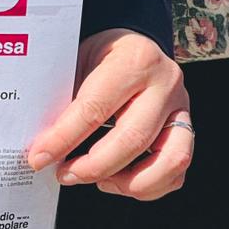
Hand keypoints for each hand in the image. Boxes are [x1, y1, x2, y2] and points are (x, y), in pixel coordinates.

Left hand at [27, 29, 191, 199]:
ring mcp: (182, 107)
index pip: (96, 107)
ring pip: (168, 161)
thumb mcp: (82, 58)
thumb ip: (69, 95)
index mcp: (134, 59)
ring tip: (97, 181)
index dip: (64, 138)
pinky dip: (149, 186)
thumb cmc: (104, 53)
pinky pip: (177, 171)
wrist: (136, 42)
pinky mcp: (188, 128)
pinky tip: (120, 181)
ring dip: (128, 183)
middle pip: (132, 139)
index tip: (40, 156)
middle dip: (93, 166)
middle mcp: (165, 83)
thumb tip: (44, 141)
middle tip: (65, 174)